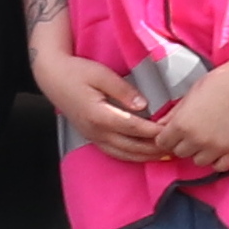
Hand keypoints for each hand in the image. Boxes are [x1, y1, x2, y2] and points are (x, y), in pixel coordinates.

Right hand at [31, 49, 163, 163]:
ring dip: (145, 156)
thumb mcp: (101, 75)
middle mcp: (95, 130)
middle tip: (177, 146)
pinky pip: (113, 152)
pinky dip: (131, 156)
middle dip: (155, 148)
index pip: (134, 128)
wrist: (51, 76)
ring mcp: (92, 136)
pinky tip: (144, 155)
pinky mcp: (90, 136)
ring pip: (123, 153)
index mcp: (99, 115)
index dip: (155, 131)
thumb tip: (143, 104)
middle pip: (131, 146)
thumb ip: (123, 90)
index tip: (173, 130)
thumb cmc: (77, 71)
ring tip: (166, 155)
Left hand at [147, 59, 228, 176]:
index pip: (162, 143)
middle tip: (193, 132)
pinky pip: (220, 166)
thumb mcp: (190, 95)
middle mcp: (196, 139)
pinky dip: (218, 159)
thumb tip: (161, 126)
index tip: (174, 133)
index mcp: (181, 124)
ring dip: (200, 152)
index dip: (167, 137)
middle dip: (183, 143)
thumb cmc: (220, 82)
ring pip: (199, 161)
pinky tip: (220, 147)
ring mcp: (217, 146)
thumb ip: (174, 114)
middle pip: (180, 153)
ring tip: (208, 138)